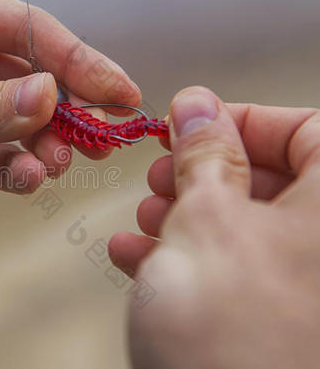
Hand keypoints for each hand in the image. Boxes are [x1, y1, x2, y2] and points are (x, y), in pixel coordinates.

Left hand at [0, 0, 139, 210]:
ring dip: (39, 147)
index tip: (120, 93)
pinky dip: (9, 170)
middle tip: (95, 141)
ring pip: (13, 126)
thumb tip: (47, 102)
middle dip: (65, 111)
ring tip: (51, 165)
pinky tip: (24, 179)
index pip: (25, 33)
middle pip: (29, 81)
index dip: (78, 62)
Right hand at [108, 87, 319, 367]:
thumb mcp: (206, 220)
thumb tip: (196, 106)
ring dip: (185, 216)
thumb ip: (202, 155)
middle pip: (273, 180)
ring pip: (248, 228)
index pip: (307, 128)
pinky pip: (237, 274)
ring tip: (141, 221)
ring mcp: (307, 289)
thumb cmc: (236, 331)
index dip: (240, 120)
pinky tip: (136, 258)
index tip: (187, 122)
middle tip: (158, 175)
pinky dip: (187, 260)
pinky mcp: (278, 325)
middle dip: (202, 174)